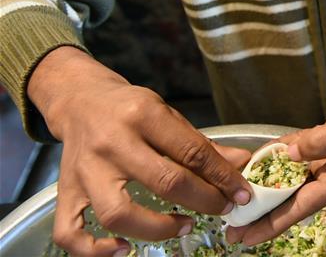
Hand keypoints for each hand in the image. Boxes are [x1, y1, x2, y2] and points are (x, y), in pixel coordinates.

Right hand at [27, 46, 252, 256]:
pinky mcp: (64, 191)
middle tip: (221, 208)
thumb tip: (242, 162)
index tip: (240, 195)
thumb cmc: (130, 110)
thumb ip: (202, 144)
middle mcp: (113, 142)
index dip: (222, 177)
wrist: (80, 101)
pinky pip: (70, 232)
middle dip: (202, 201)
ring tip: (183, 226)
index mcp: (144, 115)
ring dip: (157, 229)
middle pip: (164, 182)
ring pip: (118, 213)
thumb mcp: (168, 115)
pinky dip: (95, 250)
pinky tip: (124, 249)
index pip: (192, 152)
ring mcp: (85, 170)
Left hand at [225, 67, 325, 245]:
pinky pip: (305, 152)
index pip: (304, 205)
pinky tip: (266, 155)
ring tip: (242, 191)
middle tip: (233, 223)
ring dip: (272, 182)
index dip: (274, 222)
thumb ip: (322, 140)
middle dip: (266, 210)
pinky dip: (285, 153)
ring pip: (298, 175)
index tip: (246, 237)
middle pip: (297, 197)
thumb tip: (288, 157)